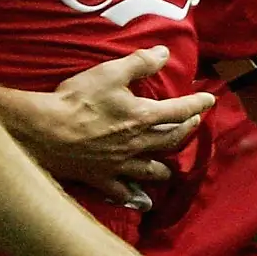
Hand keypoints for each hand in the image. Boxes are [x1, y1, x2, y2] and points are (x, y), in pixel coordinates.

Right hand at [13, 46, 214, 207]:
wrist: (46, 132)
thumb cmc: (77, 100)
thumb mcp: (109, 73)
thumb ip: (139, 63)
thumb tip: (164, 53)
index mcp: (142, 116)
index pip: (178, 110)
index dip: (197, 104)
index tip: (210, 99)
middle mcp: (138, 143)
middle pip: (171, 140)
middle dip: (186, 130)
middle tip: (194, 123)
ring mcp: (121, 164)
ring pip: (154, 170)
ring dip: (167, 167)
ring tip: (171, 165)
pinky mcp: (102, 178)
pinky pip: (125, 192)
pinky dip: (137, 196)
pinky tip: (144, 201)